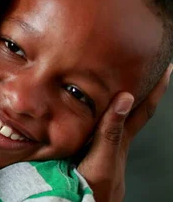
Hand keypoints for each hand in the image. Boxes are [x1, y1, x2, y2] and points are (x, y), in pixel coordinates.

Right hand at [77, 64, 172, 201]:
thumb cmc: (96, 187)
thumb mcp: (101, 157)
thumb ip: (110, 132)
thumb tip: (124, 98)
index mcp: (120, 138)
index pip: (142, 109)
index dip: (155, 89)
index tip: (166, 68)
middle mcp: (115, 139)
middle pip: (130, 109)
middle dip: (139, 88)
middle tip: (142, 66)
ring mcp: (104, 146)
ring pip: (113, 116)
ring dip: (117, 99)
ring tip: (115, 79)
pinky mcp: (90, 151)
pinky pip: (97, 125)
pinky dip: (98, 113)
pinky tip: (88, 110)